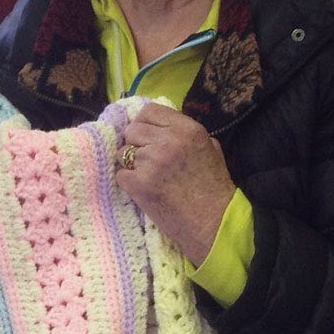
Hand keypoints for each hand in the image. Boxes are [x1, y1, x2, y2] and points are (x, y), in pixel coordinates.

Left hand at [114, 103, 235, 263]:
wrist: (212, 223)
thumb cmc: (214, 188)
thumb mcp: (210, 148)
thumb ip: (184, 134)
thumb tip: (161, 127)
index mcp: (187, 129)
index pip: (149, 111)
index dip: (144, 123)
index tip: (146, 137)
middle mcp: (168, 140)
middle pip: (132, 129)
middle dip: (135, 143)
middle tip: (145, 159)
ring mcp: (151, 162)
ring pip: (123, 152)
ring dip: (130, 163)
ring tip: (147, 176)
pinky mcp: (138, 183)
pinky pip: (120, 174)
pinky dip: (127, 182)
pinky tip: (143, 190)